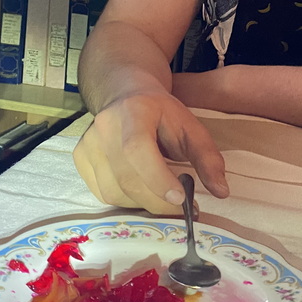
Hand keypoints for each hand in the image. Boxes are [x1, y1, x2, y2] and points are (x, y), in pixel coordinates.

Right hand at [72, 91, 228, 214]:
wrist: (124, 92)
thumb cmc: (161, 112)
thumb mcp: (190, 126)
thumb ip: (207, 157)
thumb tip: (222, 191)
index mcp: (133, 111)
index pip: (138, 150)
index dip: (157, 179)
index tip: (182, 199)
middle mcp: (104, 126)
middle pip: (127, 178)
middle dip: (159, 202)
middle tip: (184, 209)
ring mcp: (87, 143)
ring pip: (114, 192)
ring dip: (143, 204)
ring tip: (164, 198)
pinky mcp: (80, 158)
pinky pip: (103, 193)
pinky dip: (126, 201)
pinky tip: (142, 192)